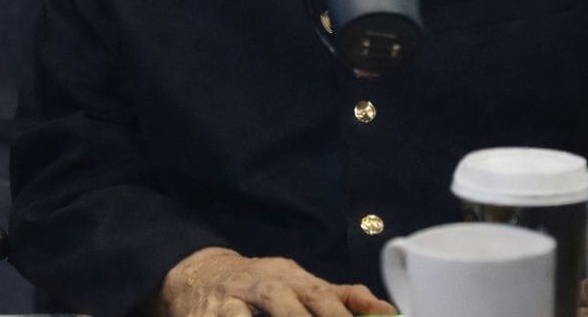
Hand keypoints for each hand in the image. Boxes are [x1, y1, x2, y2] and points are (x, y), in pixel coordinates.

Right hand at [157, 247, 396, 316]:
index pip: (320, 295)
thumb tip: (389, 312)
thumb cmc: (262, 286)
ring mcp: (230, 302)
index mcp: (288, 277)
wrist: (199, 275)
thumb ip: (340, 298)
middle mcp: (260, 285)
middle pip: (285, 304)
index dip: (341, 315)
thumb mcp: (299, 284)